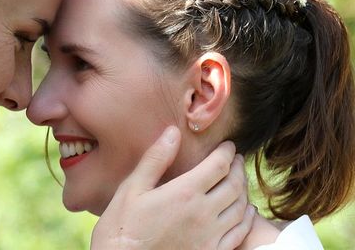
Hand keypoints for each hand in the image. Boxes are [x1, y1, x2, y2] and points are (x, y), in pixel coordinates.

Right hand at [92, 126, 253, 249]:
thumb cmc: (122, 227)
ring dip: (244, 189)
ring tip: (239, 179)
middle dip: (238, 167)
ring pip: (241, 208)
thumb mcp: (132, 188)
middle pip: (234, 185)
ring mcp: (210, 237)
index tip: (228, 145)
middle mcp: (203, 214)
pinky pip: (239, 233)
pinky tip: (245, 211)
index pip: (218, 166)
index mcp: (184, 193)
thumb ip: (155, 159)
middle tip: (236, 158)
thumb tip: (172, 132)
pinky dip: (247, 218)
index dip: (226, 152)